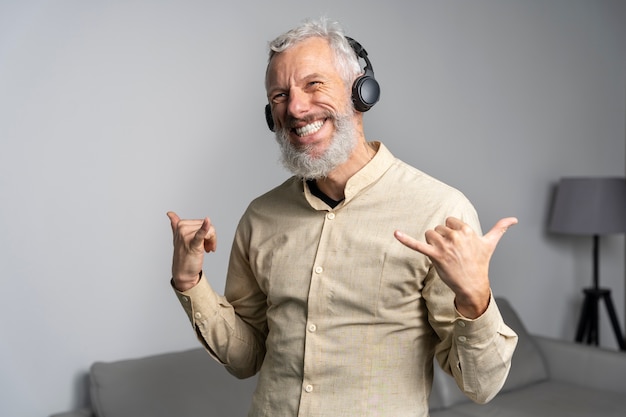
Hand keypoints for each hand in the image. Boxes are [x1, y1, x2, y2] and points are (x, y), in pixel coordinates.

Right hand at [167, 211, 216, 290]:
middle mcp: (182, 228)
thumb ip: (175, 225)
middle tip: (207, 248)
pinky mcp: (192, 243)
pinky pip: (200, 234)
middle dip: (211, 237)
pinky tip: (207, 221)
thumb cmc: (184, 254)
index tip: (203, 241)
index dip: (206, 232)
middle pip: (209, 226)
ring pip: (211, 231)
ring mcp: (186, 236)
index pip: (202, 222)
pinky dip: (205, 228)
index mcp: (181, 225)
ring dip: (212, 242)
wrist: (183, 272)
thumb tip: (169, 213)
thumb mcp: (178, 238)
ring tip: (207, 250)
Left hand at [394, 217, 516, 317]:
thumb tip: (514, 219)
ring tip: (443, 255)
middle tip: (451, 252)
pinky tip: (395, 233)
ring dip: (432, 243)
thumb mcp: (490, 244)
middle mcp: (456, 237)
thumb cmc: (480, 263)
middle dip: (442, 238)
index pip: (450, 221)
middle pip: (438, 228)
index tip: (458, 243)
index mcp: (467, 231)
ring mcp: (445, 246)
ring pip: (429, 234)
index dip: (451, 232)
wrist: (472, 285)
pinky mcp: (434, 256)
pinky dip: (405, 239)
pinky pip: (417, 245)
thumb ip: (500, 228)